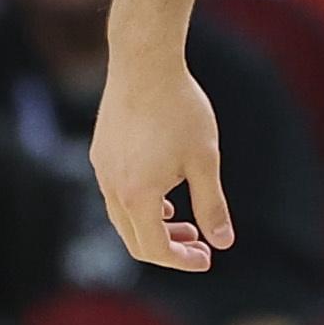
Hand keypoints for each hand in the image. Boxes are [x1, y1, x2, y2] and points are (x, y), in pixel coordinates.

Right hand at [93, 58, 233, 271]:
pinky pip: (116, 193)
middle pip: (135, 240)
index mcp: (137, 196)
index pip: (155, 250)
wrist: (144, 63)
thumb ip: (212, 204)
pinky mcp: (101, 152)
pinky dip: (139, 205)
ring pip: (123, 217)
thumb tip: (222, 242)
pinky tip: (163, 194)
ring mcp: (102, 169)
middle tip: (199, 245)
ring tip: (184, 222)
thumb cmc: (180, 109)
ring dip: (154, 226)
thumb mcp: (205, 160)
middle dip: (168, 249)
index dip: (182, 261)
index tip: (207, 258)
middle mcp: (112, 188)